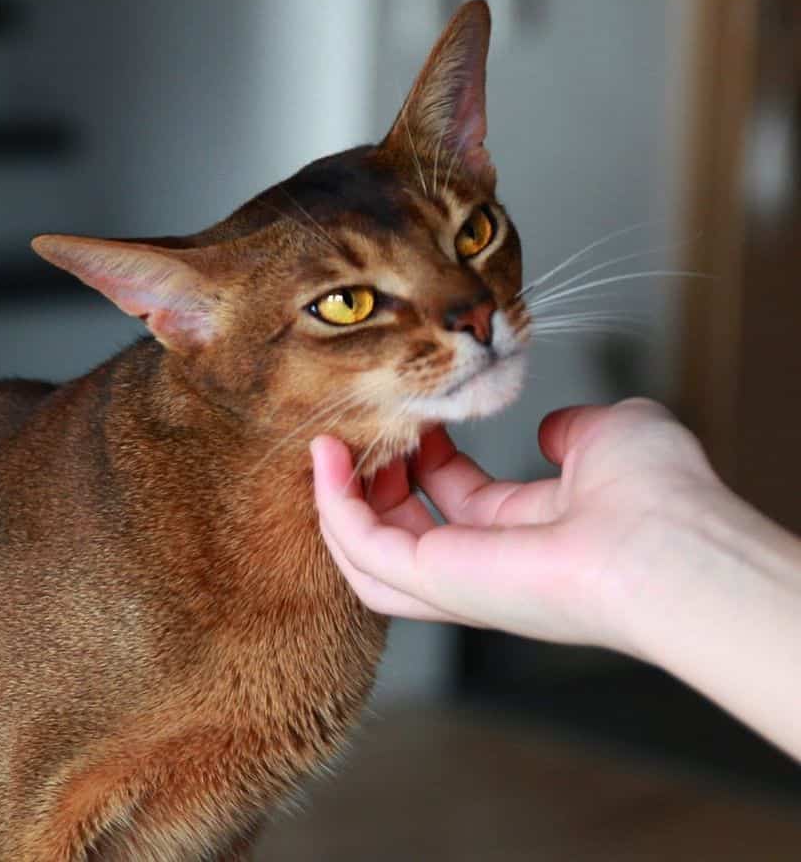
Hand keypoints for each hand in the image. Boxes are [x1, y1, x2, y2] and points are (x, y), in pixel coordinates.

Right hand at [311, 398, 727, 653]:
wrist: (671, 544)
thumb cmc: (658, 494)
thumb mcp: (609, 434)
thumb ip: (572, 428)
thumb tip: (550, 427)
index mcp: (528, 527)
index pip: (457, 497)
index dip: (427, 456)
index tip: (414, 416)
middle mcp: (489, 561)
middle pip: (405, 530)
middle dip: (375, 481)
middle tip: (358, 435)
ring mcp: (458, 579)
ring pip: (370, 554)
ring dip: (340, 500)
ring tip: (325, 449)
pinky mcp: (436, 581)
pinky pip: (366, 550)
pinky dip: (336, 507)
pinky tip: (325, 460)